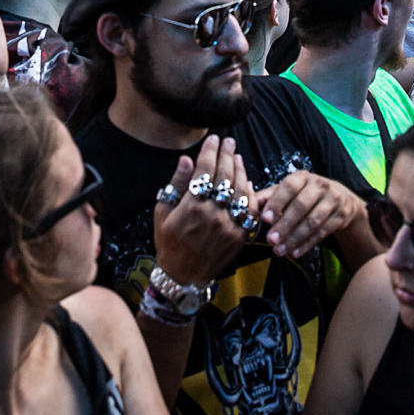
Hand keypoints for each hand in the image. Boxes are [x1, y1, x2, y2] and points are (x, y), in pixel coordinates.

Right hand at [153, 136, 255, 284]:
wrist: (183, 276)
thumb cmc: (169, 242)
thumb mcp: (163, 212)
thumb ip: (176, 184)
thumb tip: (187, 159)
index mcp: (191, 207)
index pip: (205, 171)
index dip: (210, 152)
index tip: (213, 139)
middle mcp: (212, 214)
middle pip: (225, 177)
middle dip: (227, 155)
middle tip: (229, 141)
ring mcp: (228, 226)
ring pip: (240, 191)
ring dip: (240, 171)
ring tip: (237, 156)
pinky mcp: (239, 236)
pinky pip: (250, 211)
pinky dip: (250, 195)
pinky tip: (247, 183)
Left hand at [256, 170, 359, 258]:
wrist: (342, 198)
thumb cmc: (307, 193)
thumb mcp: (290, 190)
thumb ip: (269, 195)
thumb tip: (249, 199)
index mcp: (303, 177)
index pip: (289, 187)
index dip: (277, 202)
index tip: (264, 218)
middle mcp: (320, 185)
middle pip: (301, 206)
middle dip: (284, 225)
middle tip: (270, 240)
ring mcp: (334, 200)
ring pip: (313, 222)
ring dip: (294, 238)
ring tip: (280, 250)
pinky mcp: (342, 216)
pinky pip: (323, 232)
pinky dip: (307, 244)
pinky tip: (295, 253)